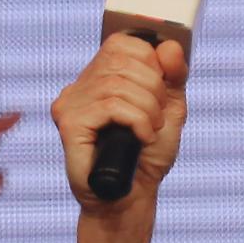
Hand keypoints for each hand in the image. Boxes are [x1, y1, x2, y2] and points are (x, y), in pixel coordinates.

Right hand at [52, 32, 189, 206]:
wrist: (132, 199)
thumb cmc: (147, 157)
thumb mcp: (170, 110)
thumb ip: (173, 76)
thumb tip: (170, 45)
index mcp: (98, 78)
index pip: (122, 43)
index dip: (151, 62)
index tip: (161, 93)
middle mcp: (80, 86)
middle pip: (122, 60)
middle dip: (154, 88)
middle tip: (159, 117)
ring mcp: (70, 104)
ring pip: (118, 85)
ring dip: (148, 109)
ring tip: (151, 131)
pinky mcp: (70, 124)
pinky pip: (110, 106)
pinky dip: (137, 120)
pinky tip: (141, 138)